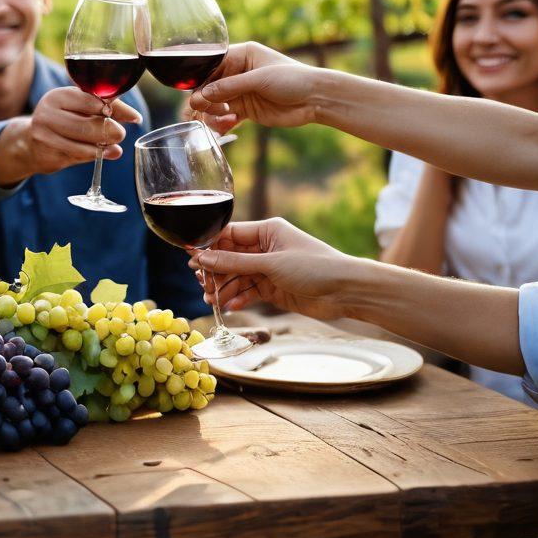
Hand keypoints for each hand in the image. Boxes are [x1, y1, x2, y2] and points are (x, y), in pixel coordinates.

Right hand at [26, 87, 141, 174]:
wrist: (30, 142)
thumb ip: (108, 107)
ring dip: (103, 148)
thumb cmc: (62, 120)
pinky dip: (93, 156)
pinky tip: (100, 154)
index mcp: (58, 96)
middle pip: (88, 124)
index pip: (91, 100)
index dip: (112, 109)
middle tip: (119, 134)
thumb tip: (135, 118)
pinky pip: (78, 157)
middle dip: (110, 131)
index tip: (128, 116)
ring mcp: (45, 136)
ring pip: (84, 145)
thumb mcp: (80, 107)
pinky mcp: (47, 155)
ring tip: (112, 147)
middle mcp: (48, 114)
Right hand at [186, 42, 321, 131]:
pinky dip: (221, 123)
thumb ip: (229, 87)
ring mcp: (241, 92)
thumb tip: (200, 96)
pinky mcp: (246, 110)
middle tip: (201, 112)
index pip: (211, 66)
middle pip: (209, 87)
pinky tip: (227, 125)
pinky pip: (225, 117)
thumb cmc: (293, 79)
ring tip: (221, 120)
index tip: (195, 96)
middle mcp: (238, 73)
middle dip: (203, 101)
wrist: (316, 100)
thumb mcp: (259, 79)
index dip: (200, 81)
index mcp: (241, 55)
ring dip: (212, 114)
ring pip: (214, 104)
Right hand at [189, 218, 357, 320]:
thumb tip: (203, 257)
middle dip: (215, 270)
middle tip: (201, 283)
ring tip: (211, 299)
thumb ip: (235, 262)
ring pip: (237, 277)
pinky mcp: (273, 289)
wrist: (347, 292)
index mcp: (267, 231)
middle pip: (230, 257)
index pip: (229, 235)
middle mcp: (266, 248)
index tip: (191, 257)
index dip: (209, 246)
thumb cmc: (315, 267)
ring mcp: (269, 269)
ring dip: (224, 288)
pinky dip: (238, 298)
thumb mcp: (271, 263)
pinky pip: (248, 292)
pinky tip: (229, 307)